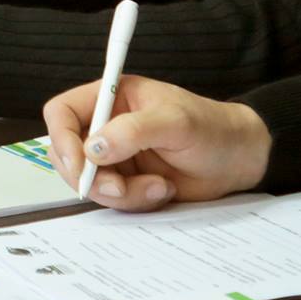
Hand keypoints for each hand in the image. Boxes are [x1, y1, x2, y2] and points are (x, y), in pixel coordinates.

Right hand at [42, 74, 270, 211]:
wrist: (238, 160)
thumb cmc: (211, 128)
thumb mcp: (175, 122)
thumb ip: (133, 131)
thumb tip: (94, 148)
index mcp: (110, 98)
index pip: (62, 112)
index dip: (62, 139)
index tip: (80, 165)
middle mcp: (106, 126)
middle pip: (67, 154)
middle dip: (90, 177)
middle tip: (119, 187)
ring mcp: (115, 157)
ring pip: (89, 183)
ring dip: (120, 193)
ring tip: (159, 186)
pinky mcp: (127, 182)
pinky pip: (112, 200)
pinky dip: (135, 201)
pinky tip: (164, 190)